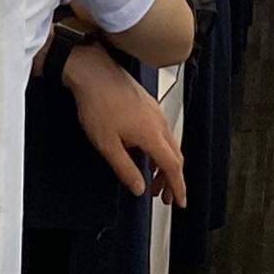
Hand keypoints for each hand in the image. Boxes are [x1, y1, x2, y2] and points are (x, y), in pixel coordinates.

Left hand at [60, 42, 187, 206]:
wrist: (93, 73)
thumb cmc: (98, 104)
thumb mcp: (108, 145)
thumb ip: (126, 169)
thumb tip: (139, 188)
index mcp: (152, 135)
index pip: (173, 167)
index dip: (178, 186)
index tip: (180, 201)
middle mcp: (159, 122)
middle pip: (175, 156)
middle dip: (172, 179)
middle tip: (163, 196)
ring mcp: (155, 112)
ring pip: (169, 144)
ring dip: (164, 164)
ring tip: (152, 178)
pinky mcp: (148, 104)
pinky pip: (161, 132)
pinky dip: (159, 149)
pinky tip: (144, 153)